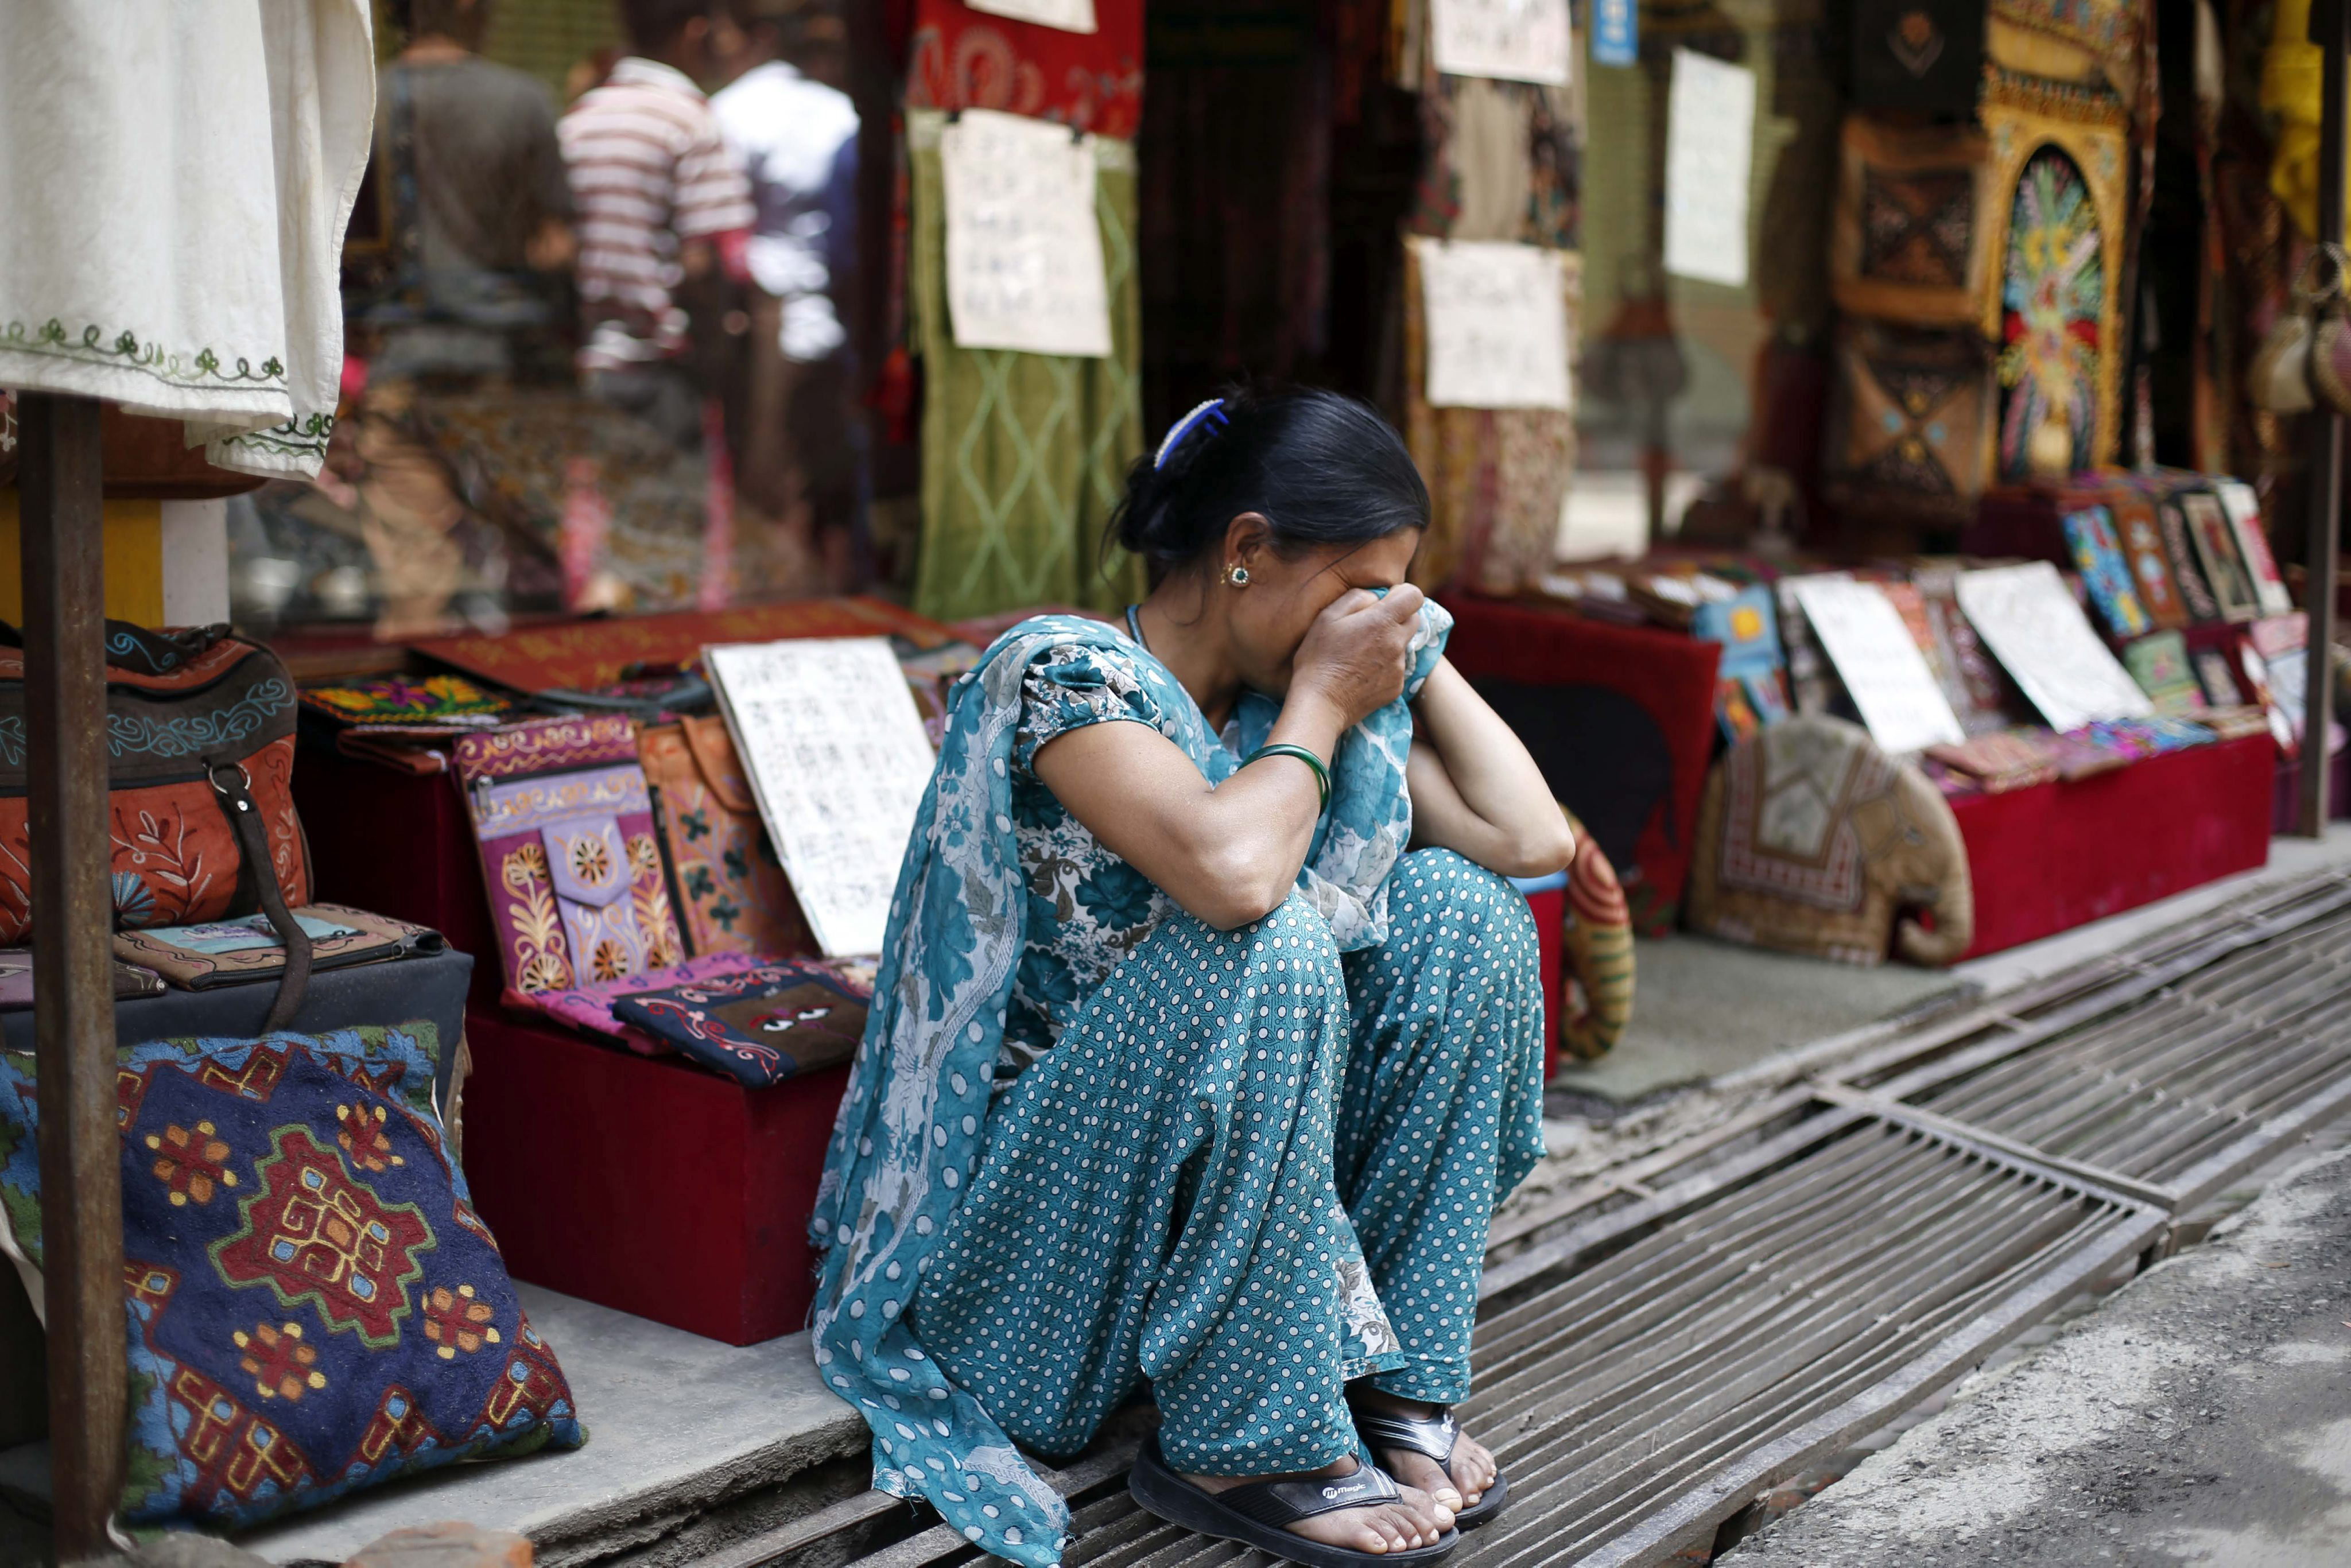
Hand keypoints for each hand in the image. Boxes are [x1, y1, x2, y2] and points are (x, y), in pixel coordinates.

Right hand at [1291, 585, 1425, 729]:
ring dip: (1389, 643)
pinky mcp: (1397, 687)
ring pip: (1403, 645)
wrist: (1319, 704)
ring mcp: (1399, 668)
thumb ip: (1357, 597)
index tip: (1385, 600)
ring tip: (1360, 654)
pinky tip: (1362, 672)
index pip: (1414, 596)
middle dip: (1398, 617)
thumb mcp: (1328, 616)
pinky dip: (1385, 666)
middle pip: (1414, 619)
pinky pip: (1397, 668)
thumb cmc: (1318, 658)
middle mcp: (1396, 643)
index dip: (1401, 594)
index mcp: (1382, 621)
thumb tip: (1376, 597)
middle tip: (1371, 626)